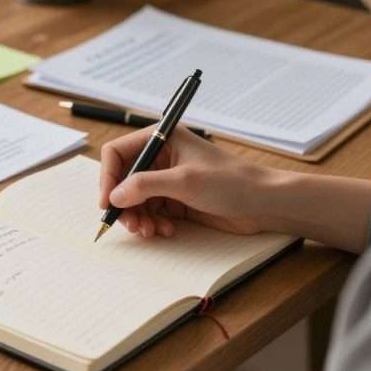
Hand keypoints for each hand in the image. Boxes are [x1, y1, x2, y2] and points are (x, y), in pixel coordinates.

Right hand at [99, 127, 275, 237]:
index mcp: (162, 139)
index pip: (117, 153)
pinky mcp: (175, 200)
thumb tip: (114, 196)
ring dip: (137, 218)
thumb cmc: (231, 182)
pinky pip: (150, 212)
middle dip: (124, 204)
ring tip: (149, 231)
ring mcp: (167, 180)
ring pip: (134, 200)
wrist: (263, 204)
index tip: (107, 202)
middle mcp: (161, 157)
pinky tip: (165, 230)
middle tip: (130, 225)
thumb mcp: (184, 181)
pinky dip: (152, 223)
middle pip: (123, 180)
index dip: (108, 177)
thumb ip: (144, 186)